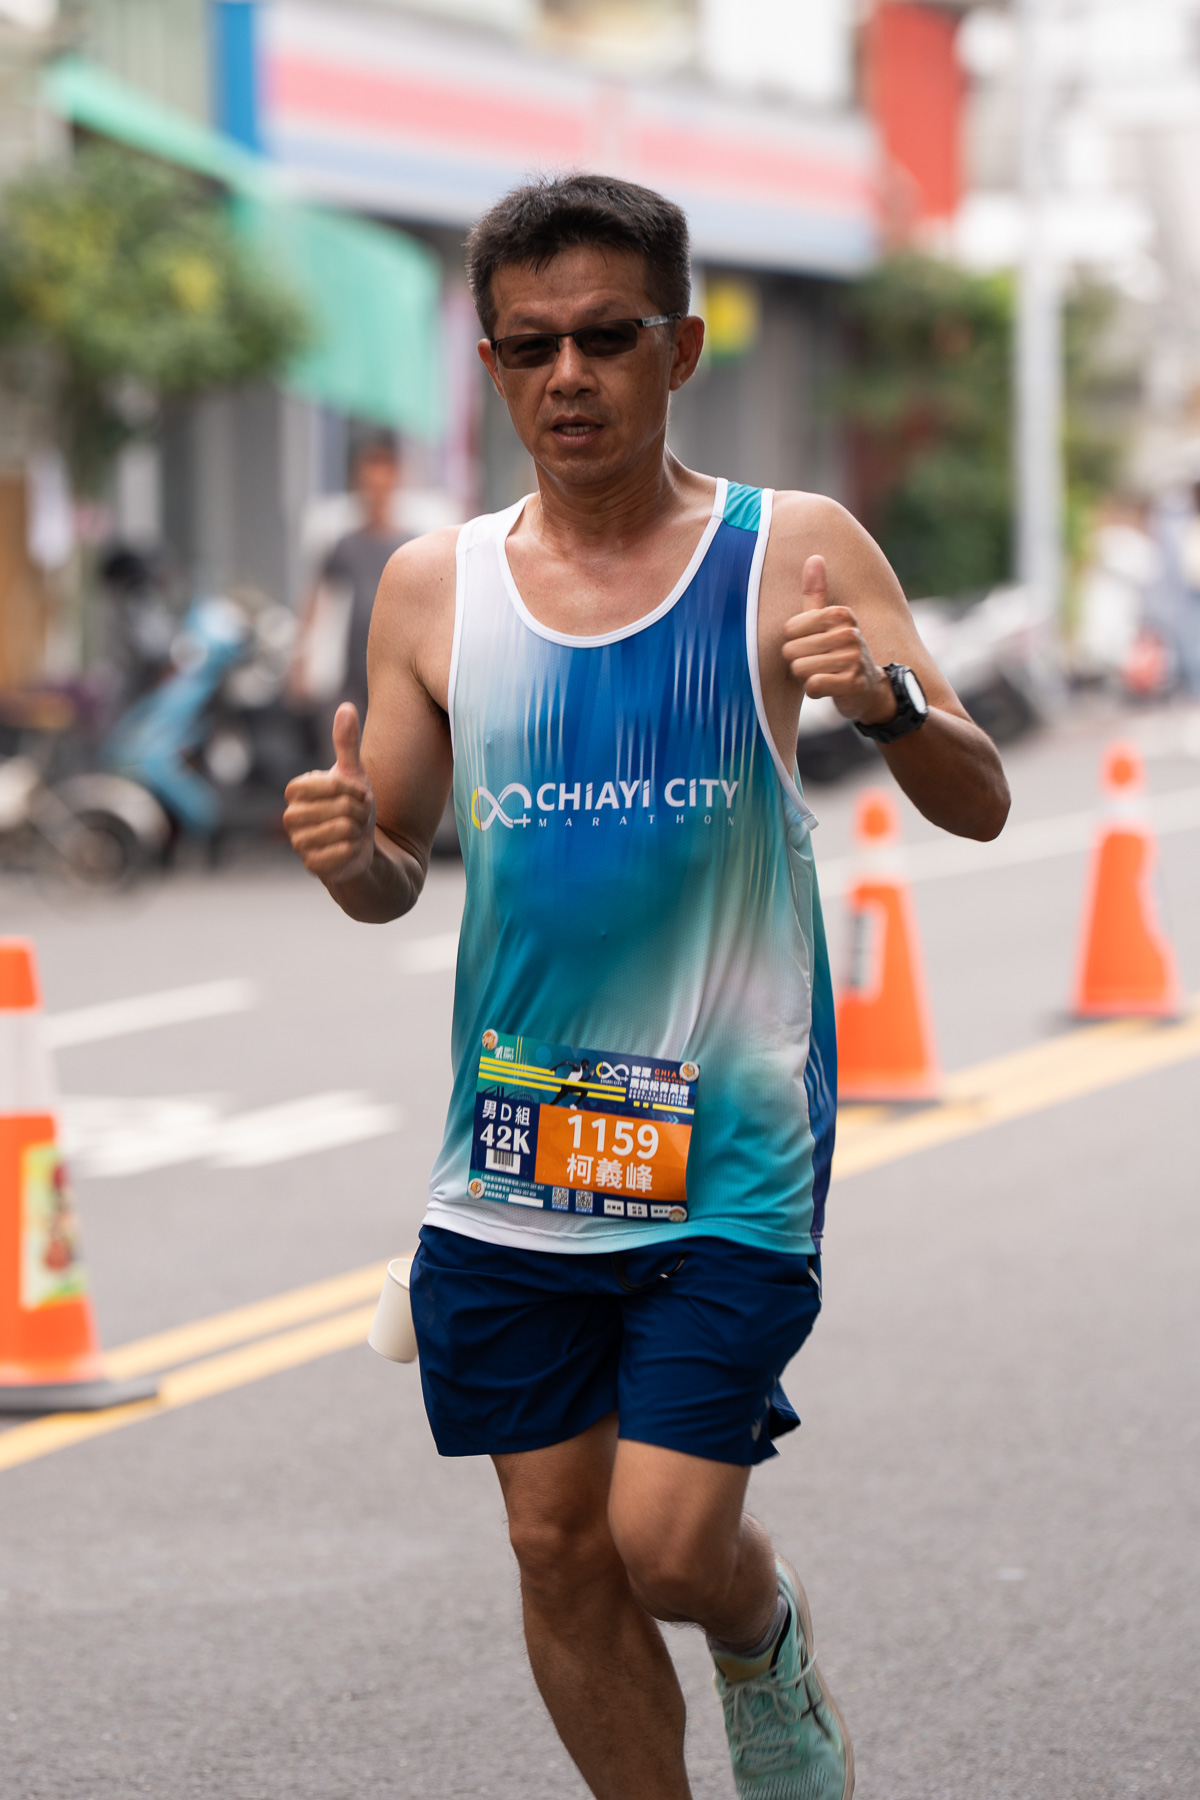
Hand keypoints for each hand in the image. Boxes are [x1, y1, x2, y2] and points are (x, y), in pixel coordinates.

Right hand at [283, 703, 376, 884]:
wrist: (360, 846)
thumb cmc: (352, 807)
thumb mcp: (353, 774)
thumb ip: (346, 743)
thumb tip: (346, 707)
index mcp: (295, 792)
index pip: (328, 784)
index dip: (351, 789)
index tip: (357, 793)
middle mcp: (291, 817)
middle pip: (341, 807)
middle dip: (360, 811)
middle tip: (357, 816)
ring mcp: (299, 843)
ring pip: (344, 829)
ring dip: (359, 830)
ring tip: (353, 831)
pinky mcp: (312, 866)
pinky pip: (345, 851)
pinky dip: (356, 850)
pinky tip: (351, 849)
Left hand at [782, 555, 895, 726]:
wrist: (870, 689)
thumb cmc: (840, 653)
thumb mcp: (828, 621)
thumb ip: (817, 592)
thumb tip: (815, 556)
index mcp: (840, 614)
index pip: (789, 629)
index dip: (795, 643)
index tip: (814, 646)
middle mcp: (849, 633)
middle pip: (791, 651)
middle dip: (799, 663)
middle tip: (820, 664)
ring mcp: (854, 659)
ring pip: (800, 669)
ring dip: (807, 677)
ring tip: (826, 674)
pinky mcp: (853, 683)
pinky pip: (813, 686)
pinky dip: (815, 691)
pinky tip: (830, 688)